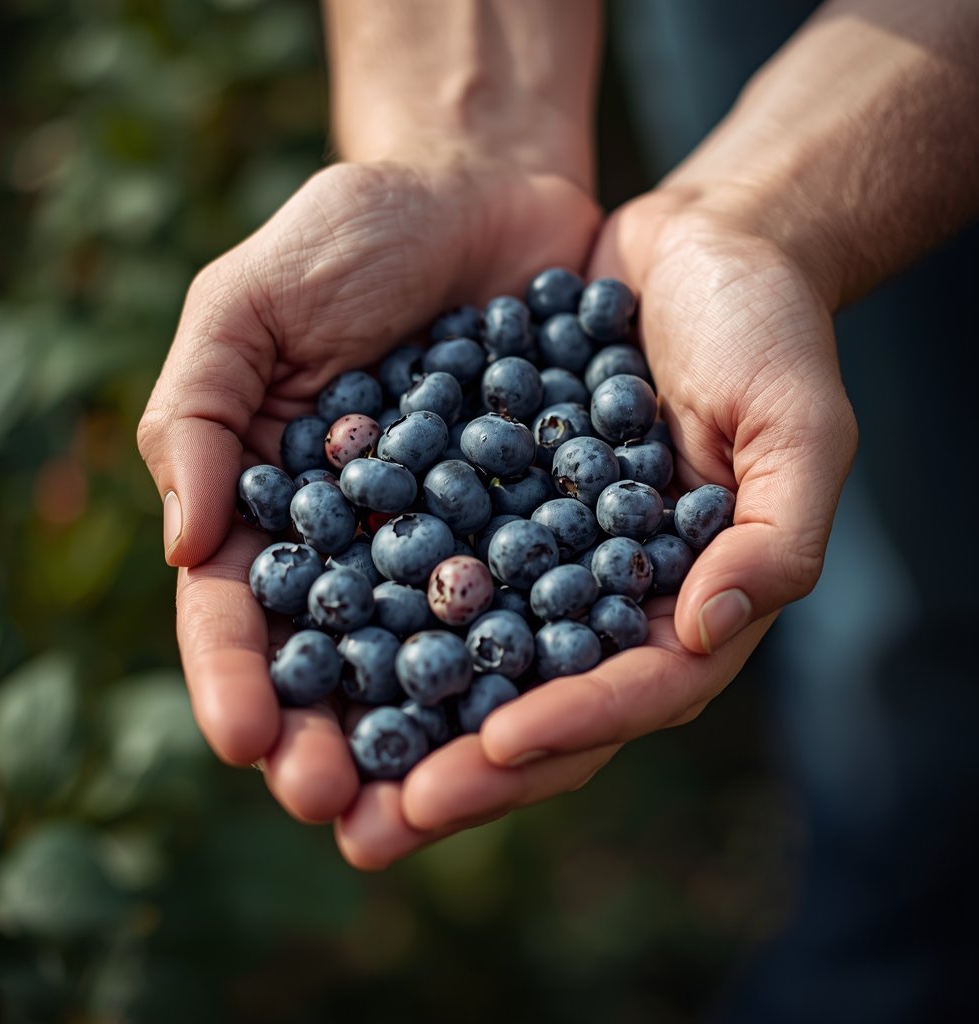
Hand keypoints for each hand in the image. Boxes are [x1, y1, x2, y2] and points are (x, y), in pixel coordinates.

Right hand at [136, 158, 598, 828]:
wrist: (482, 186)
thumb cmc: (352, 234)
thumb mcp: (249, 302)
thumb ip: (198, 412)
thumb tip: (183, 544)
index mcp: (276, 499)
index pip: (244, 605)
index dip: (237, 675)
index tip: (244, 739)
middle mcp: (365, 538)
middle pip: (341, 657)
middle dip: (335, 733)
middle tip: (341, 806)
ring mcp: (457, 536)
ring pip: (438, 654)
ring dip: (432, 730)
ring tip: (432, 804)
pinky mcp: (542, 521)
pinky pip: (538, 600)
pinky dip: (534, 659)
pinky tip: (540, 715)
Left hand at [335, 192, 856, 867]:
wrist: (695, 249)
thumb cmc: (765, 329)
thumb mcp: (800, 424)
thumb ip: (776, 536)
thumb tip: (705, 629)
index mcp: (683, 605)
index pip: (626, 695)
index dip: (567, 729)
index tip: (493, 748)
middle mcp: (600, 601)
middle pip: (529, 703)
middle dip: (456, 768)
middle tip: (369, 829)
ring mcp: (535, 556)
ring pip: (458, 654)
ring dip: (388, 713)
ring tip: (308, 766)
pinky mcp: (480, 502)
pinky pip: (419, 562)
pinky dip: (364, 599)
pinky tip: (299, 631)